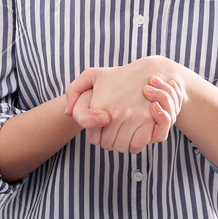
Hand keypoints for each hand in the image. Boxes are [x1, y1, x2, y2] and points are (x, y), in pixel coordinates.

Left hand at [63, 61, 181, 153]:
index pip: (94, 138)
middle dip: (109, 142)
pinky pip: (138, 145)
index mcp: (100, 104)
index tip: (101, 129)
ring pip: (122, 147)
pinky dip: (135, 145)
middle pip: (108, 145)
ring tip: (122, 135)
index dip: (96, 137)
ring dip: (122, 144)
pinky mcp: (150, 121)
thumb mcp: (92, 75)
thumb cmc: (118, 75)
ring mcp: (134, 118)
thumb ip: (73, 91)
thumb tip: (67, 113)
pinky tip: (134, 136)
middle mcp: (116, 113)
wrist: (148, 71)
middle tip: (112, 134)